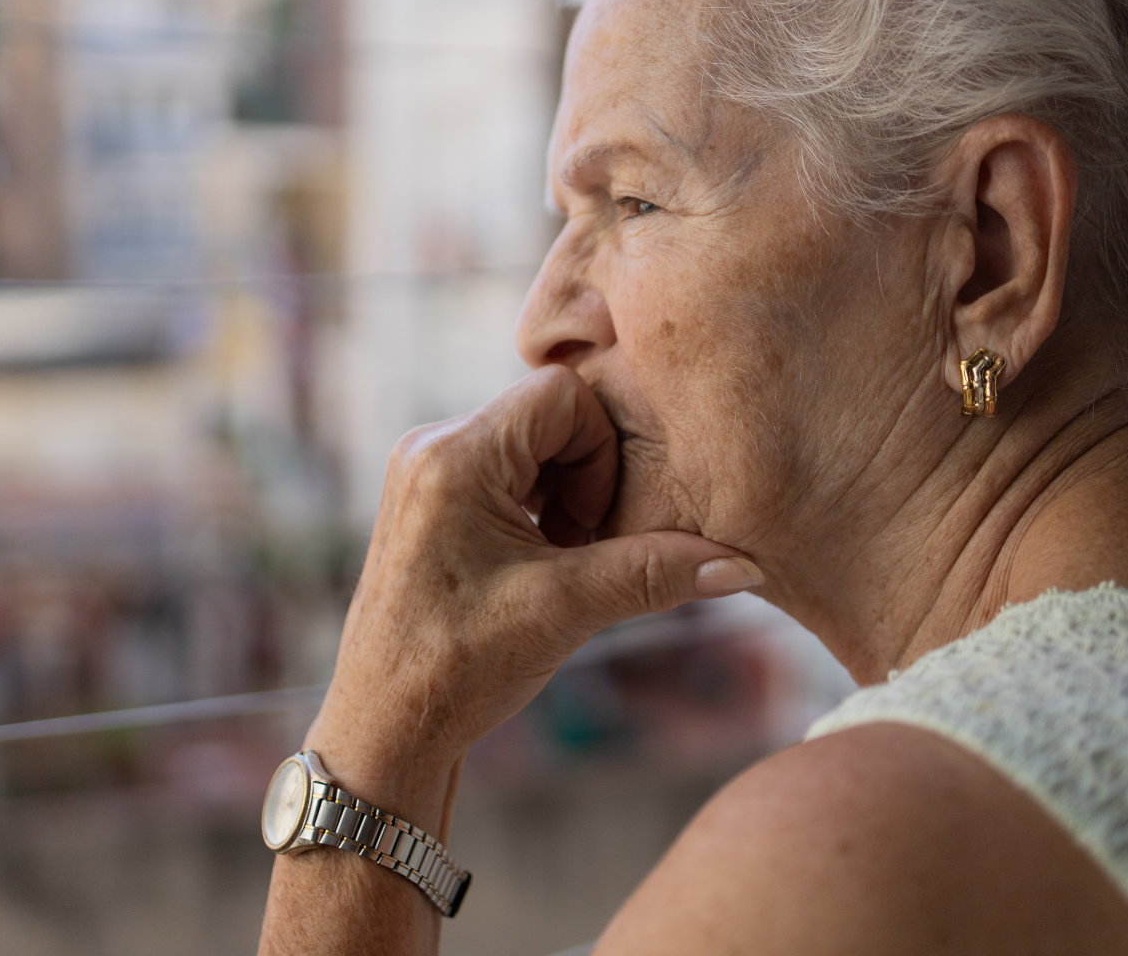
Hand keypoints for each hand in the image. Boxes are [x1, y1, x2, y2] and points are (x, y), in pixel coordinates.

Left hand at [302, 365, 761, 814]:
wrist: (385, 731)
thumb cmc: (456, 671)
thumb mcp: (565, 611)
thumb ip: (654, 573)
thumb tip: (743, 566)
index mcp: (452, 454)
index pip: (563, 396)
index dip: (601, 454)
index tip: (593, 528)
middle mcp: (432, 447)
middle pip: (550, 417)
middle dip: (587, 480)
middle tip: (583, 552)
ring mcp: (428, 474)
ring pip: (534, 448)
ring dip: (566, 500)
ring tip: (561, 566)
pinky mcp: (432, 503)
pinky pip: (509, 474)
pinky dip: (541, 513)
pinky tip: (541, 570)